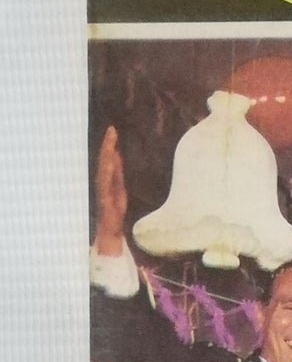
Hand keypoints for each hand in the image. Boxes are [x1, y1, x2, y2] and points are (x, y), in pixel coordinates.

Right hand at [93, 126, 127, 255]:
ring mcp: (102, 191)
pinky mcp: (104, 201)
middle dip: (107, 145)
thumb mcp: (120, 188)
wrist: (111, 232)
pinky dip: (107, 173)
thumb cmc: (115, 211)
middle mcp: (102, 182)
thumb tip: (116, 155)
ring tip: (111, 142)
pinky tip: (110, 162)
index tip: (113, 129)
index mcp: (106, 179)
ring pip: (103, 170)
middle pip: (104, 161)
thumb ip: (117, 173)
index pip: (108, 158)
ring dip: (107, 155)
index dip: (110, 144)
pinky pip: (105, 184)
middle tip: (112, 129)